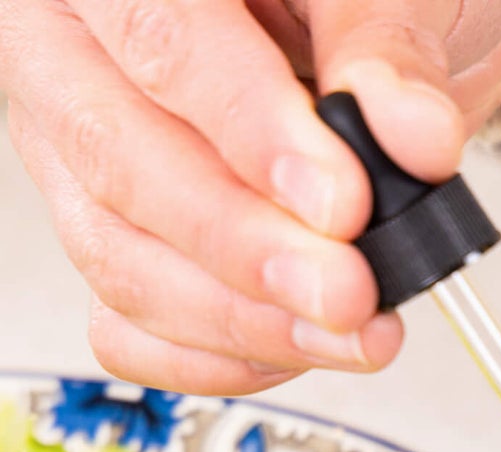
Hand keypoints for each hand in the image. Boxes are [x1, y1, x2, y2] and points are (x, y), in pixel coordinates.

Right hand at [1, 1, 500, 395]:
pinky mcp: (118, 244)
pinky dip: (220, 358)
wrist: (376, 49)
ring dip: (249, 323)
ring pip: (125, 261)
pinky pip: (133, 328)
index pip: (166, 44)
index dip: (253, 135)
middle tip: (350, 293)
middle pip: (123, 166)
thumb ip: (389, 50)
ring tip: (355, 334)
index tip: (342, 205)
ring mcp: (87, 159)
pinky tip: (299, 352)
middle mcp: (77, 55)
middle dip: (250, 252)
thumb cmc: (364, 0)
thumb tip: (413, 133)